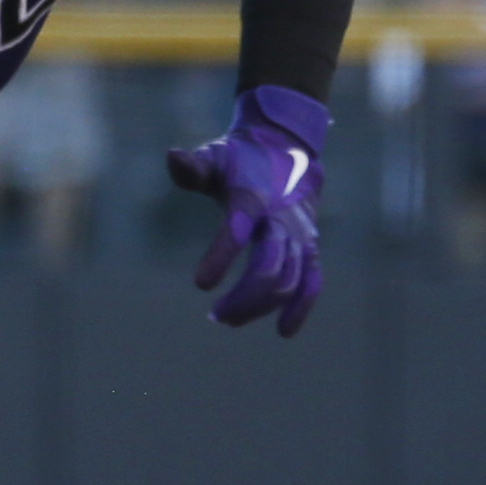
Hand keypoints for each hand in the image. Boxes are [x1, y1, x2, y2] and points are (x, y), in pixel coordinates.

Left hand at [165, 86, 329, 336]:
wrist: (290, 153)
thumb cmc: (241, 161)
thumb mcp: (215, 157)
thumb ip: (193, 168)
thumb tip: (172, 156)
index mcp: (251, 197)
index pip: (238, 228)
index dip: (221, 255)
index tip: (201, 284)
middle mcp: (281, 219)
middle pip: (269, 267)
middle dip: (243, 298)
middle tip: (215, 314)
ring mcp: (300, 236)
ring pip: (288, 281)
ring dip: (259, 307)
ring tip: (226, 318)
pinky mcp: (311, 249)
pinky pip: (313, 282)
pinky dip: (302, 308)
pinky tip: (283, 331)